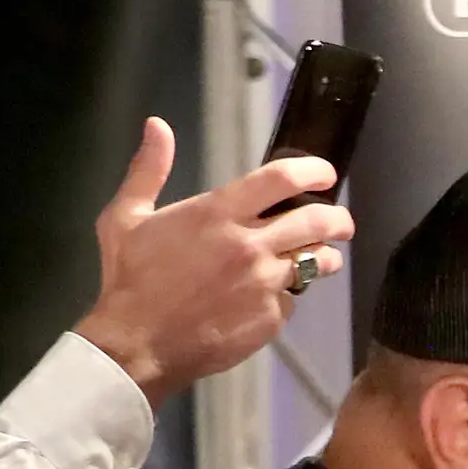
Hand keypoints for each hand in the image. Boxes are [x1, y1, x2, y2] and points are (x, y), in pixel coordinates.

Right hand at [70, 118, 354, 406]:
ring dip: (323, 256)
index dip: (314, 172)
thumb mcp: (126, 217)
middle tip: (341, 222)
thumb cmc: (130, 277)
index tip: (325, 174)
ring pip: (317, 262)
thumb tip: (157, 125)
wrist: (139, 343)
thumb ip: (148, 170)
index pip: (283, 180)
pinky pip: (292, 299)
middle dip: (339, 219)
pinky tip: (265, 296)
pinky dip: (285, 294)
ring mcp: (265, 283)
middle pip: (318, 221)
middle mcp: (250, 245)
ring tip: (318, 256)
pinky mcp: (272, 317)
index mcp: (218, 214)